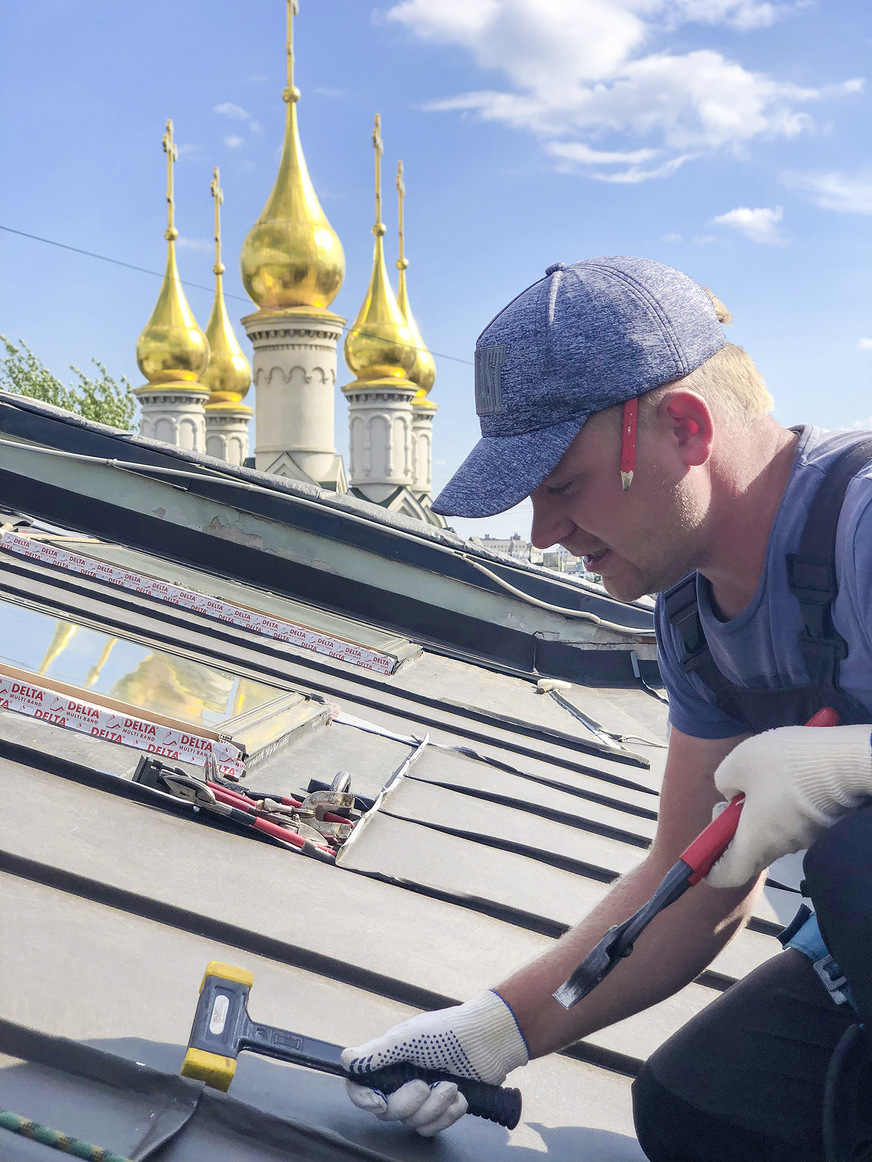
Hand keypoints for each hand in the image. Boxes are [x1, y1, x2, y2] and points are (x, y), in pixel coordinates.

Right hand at [341, 990, 527, 1135]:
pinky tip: (460, 1096)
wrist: (489, 1041)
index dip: (363, 1098)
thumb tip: (346, 1061)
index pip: (361, 1086)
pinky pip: (434, 1128)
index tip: (379, 1101)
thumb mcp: (409, 1038)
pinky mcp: (442, 1109)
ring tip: (451, 1084)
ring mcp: (423, 1096)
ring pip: (413, 1123)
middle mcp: (402, 1080)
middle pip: (388, 1111)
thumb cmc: (449, 1031)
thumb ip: (377, 1052)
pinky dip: (448, 1113)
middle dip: (410, 1101)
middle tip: (426, 1083)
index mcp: (389, 1061)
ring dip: (435, 1106)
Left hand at [706, 724, 871, 888]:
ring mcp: (804, 837)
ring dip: (757, 812)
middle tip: (733, 796)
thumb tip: (730, 793)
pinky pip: (790, 821)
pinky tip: (784, 775)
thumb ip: (722, 782)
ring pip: (770, 833)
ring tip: (760, 776)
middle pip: (748, 851)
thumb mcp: (737, 762)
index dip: (709, 869)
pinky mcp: (820, 823)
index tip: (701, 854)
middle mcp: (780, 847)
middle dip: (732, 828)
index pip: (728, 874)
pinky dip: (779, 805)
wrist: (847, 760)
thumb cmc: (787, 763)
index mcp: (755, 841)